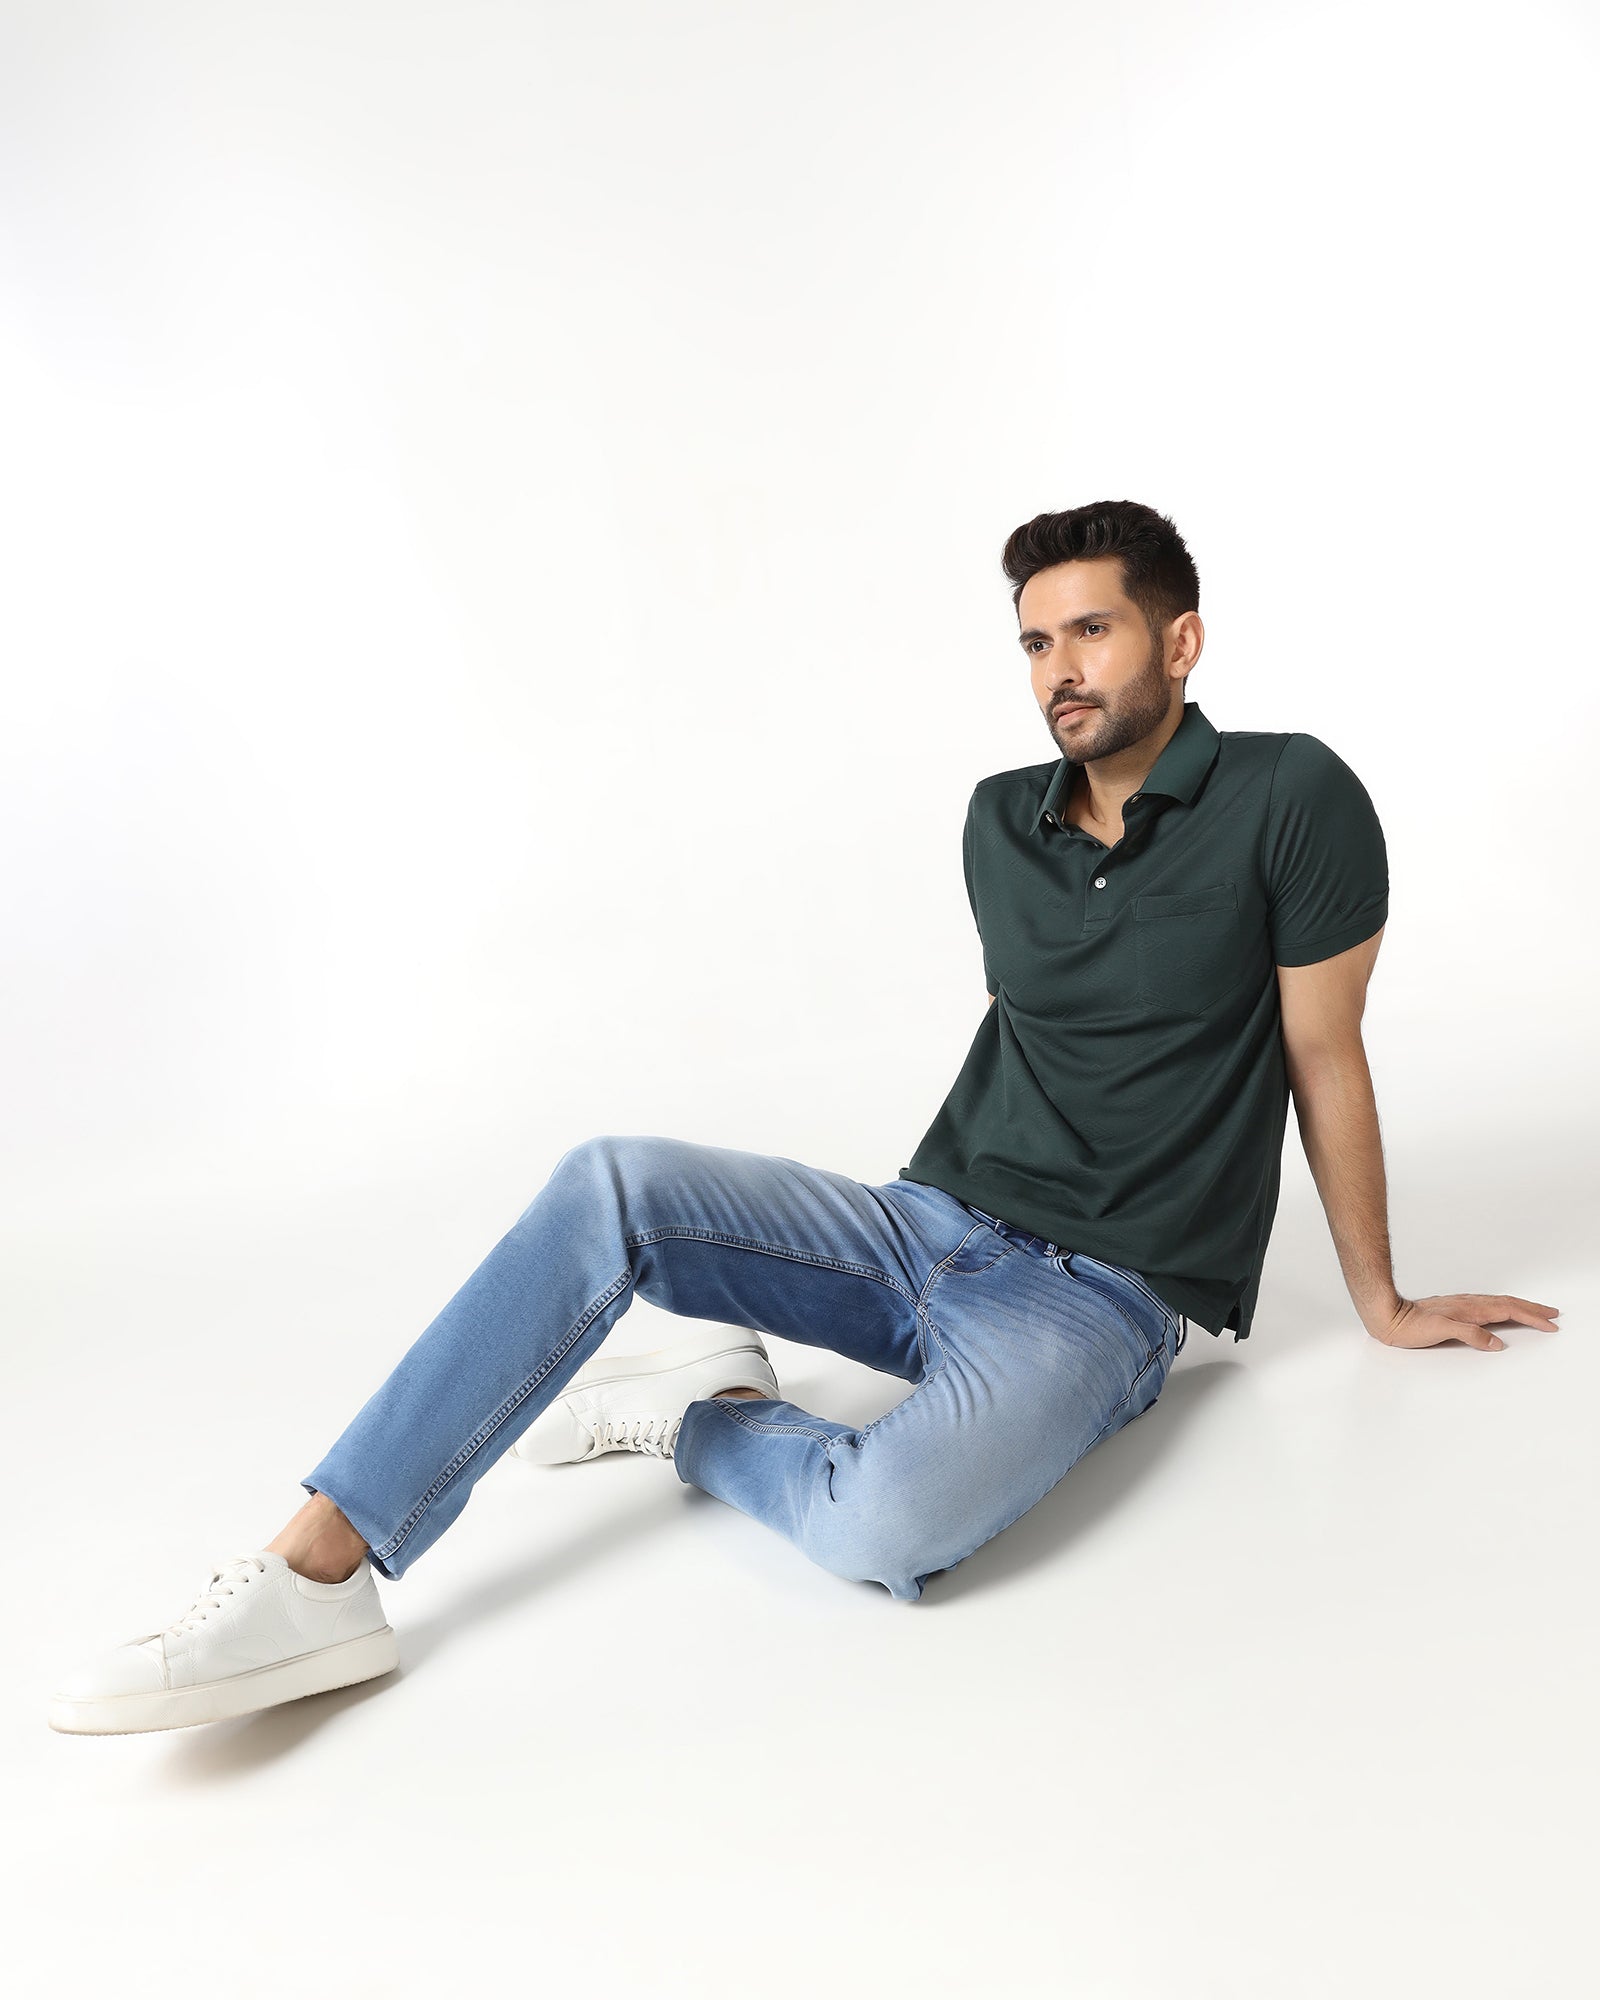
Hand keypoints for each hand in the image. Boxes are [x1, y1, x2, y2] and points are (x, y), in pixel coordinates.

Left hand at [1368, 1293, 1559, 1350]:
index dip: (1531, 1317)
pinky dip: (1503, 1308)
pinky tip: (1501, 1312)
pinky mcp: (1455, 1309)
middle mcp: (1469, 1304)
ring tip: (1535, 1311)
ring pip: (1499, 1304)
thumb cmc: (1410, 1326)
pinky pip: (1488, 1306)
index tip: (1550, 1323)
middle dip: (1532, 1309)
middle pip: (1508, 1304)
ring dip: (1520, 1307)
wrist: (1388, 1315)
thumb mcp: (1440, 1331)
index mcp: (1470, 1309)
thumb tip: (1496, 1343)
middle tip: (1553, 1314)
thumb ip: (1470, 1335)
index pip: (1509, 1311)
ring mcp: (1462, 1305)